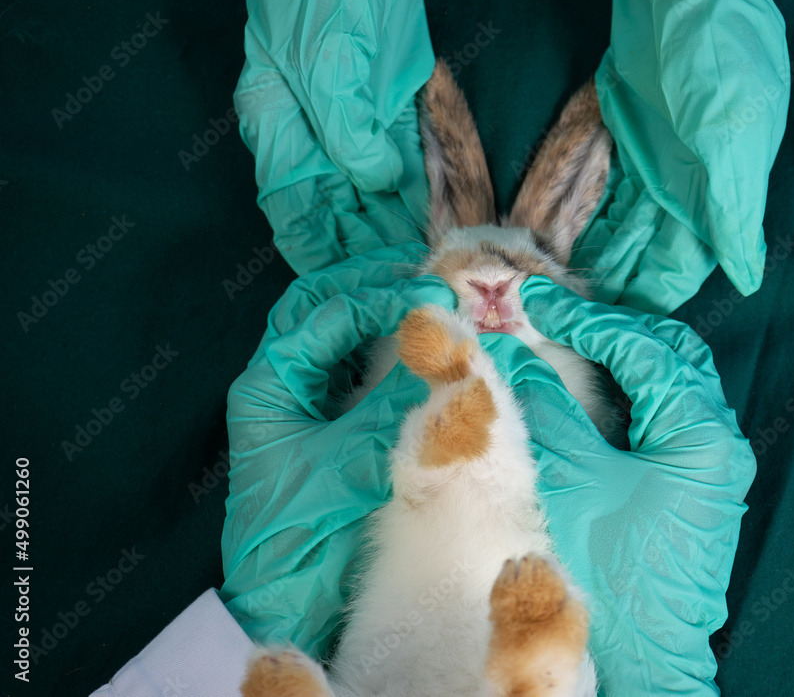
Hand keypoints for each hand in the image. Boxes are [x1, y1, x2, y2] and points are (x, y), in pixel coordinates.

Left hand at [220, 243, 455, 650]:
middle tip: (417, 273)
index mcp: (269, 382)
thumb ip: (401, 397)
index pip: (327, 312)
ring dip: (368, 306)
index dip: (382, 296)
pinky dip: (372, 344)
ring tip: (416, 295)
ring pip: (325, 329)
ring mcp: (291, 401)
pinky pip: (341, 364)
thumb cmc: (310, 530)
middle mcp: (274, 382)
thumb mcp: (361, 457)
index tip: (430, 296)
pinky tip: (407, 341)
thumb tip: (446, 344)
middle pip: (314, 304)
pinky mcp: (312, 422)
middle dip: (364, 280)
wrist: (285, 599)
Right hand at [234, 0, 435, 274]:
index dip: (314, 250)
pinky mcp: (385, 115)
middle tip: (397, 286)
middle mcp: (309, 134)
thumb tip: (375, 181)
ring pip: (369, 195)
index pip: (290, 206)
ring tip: (421, 269)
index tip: (342, 287)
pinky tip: (432, 226)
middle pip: (334, 210)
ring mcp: (349, 126)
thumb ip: (349, 132)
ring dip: (392, 232)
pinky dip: (414, 198)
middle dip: (363, 250)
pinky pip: (399, 167)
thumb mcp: (328, 62)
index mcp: (274, 124)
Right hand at [472, 275, 755, 695]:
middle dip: (611, 329)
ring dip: (620, 359)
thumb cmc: (609, 570)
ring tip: (567, 344)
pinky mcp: (693, 485)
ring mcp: (710, 464)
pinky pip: (662, 417)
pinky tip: (587, 394)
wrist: (644, 657)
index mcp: (702, 432)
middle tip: (557, 317)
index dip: (585, 318)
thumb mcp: (568, 476)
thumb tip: (511, 351)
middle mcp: (719, 441)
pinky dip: (625, 395)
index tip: (537, 301)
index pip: (643, 347)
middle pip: (670, 353)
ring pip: (669, 383)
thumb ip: (543, 404)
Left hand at [578, 0, 789, 313]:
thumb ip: (735, 213)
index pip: (680, 268)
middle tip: (566, 321)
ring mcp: (652, 164)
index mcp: (713, 195)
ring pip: (619, 228)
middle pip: (644, 255)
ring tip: (553, 294)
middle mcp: (683, 188)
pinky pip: (601, 191)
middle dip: (613, 287)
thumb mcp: (733, 138)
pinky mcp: (624, 137)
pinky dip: (582, 217)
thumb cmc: (718, 55)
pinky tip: (557, 244)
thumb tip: (747, 279)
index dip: (650, 300)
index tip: (613, 335)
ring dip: (593, 258)